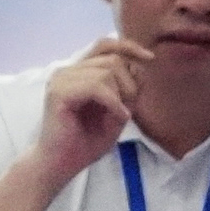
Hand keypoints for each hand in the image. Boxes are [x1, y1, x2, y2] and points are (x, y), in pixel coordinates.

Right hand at [32, 37, 152, 184]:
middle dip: (129, 84)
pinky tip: (119, 118)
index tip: (150, 58)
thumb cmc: (85, 143)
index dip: (129, 47)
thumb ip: (127, 90)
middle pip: (112, 59)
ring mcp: (61, 79)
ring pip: (106, 72)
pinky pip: (96, 86)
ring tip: (118, 116)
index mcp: (78, 72)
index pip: (105, 45)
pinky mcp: (59, 92)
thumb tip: (140, 66)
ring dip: (121, 96)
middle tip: (127, 110)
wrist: (61, 165)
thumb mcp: (117, 113)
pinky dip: (113, 102)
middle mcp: (68, 71)